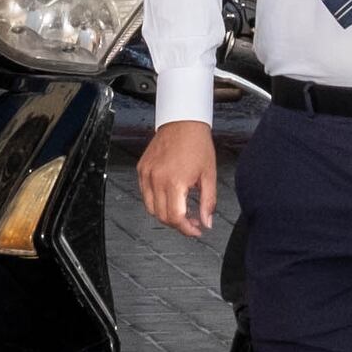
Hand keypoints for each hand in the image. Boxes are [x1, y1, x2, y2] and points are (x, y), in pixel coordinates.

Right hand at [138, 118, 219, 238]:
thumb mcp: (209, 175)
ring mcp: (147, 174)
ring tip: (181, 211)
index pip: (176, 218)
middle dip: (178, 225)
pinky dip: (155, 201)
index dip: (187, 230)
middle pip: (162, 216)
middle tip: (192, 222)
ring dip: (165, 215)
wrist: (183, 121)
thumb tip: (206, 222)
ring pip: (151, 208)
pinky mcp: (142, 169)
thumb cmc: (197, 143)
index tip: (196, 230)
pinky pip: (145, 194)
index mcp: (175, 182)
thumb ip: (208, 202)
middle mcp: (157, 179)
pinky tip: (169, 197)